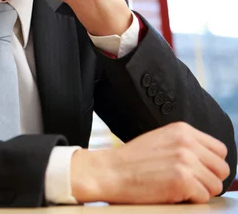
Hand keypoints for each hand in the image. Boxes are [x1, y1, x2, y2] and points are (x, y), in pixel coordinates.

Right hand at [71, 122, 230, 203]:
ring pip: (215, 185)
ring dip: (200, 192)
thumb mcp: (160, 141)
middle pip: (222, 169)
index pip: (219, 150)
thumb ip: (185, 146)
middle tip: (188, 184)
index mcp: (182, 130)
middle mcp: (187, 142)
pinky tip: (171, 193)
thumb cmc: (130, 161)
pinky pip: (203, 197)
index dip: (210, 165)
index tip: (198, 173)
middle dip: (208, 180)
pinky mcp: (182, 179)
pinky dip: (190, 200)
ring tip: (177, 188)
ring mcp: (185, 160)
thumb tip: (211, 163)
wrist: (107, 172)